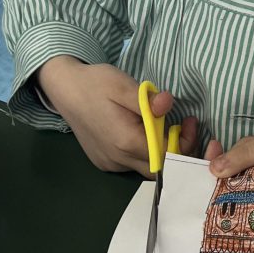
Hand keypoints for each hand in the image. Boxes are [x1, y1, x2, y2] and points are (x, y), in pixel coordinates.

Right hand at [36, 56, 198, 175]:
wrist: (64, 89)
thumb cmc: (95, 83)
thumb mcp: (123, 85)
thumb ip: (147, 100)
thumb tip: (169, 103)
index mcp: (125, 142)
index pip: (168, 155)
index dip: (185, 142)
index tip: (189, 122)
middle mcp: (118, 159)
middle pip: (160, 169)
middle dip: (177, 151)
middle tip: (181, 126)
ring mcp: (110, 164)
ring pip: (146, 168)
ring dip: (161, 152)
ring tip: (163, 126)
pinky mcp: (104, 162)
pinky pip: (132, 165)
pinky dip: (145, 153)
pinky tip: (144, 132)